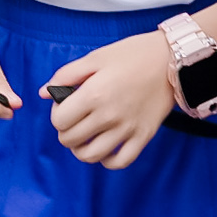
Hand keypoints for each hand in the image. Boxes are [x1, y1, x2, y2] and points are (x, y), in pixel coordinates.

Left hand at [45, 33, 176, 169]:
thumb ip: (66, 74)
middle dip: (66, 131)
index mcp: (94, 94)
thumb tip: (43, 93)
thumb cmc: (133, 54)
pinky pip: (119, 162)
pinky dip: (107, 160)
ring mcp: (127, 129)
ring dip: (81, 149)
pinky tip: (105, 148)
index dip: (57, 114)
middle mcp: (109, 115)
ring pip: (91, 156)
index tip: (65, 105)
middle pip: (70, 140)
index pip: (59, 121)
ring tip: (85, 137)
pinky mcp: (143, 136)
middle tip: (75, 120)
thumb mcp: (96, 57)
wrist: (173, 59)